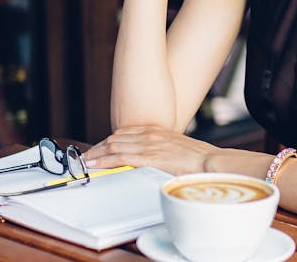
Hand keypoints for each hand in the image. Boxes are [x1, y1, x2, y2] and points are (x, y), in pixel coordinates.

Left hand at [84, 125, 219, 175]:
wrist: (211, 161)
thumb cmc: (199, 158)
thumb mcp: (177, 148)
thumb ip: (162, 149)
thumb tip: (153, 159)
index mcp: (157, 130)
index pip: (124, 132)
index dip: (108, 141)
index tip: (98, 148)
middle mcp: (151, 133)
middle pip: (115, 138)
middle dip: (98, 147)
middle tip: (85, 157)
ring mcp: (150, 144)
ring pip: (115, 146)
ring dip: (97, 154)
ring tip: (85, 162)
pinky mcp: (150, 157)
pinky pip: (121, 157)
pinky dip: (106, 161)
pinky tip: (96, 165)